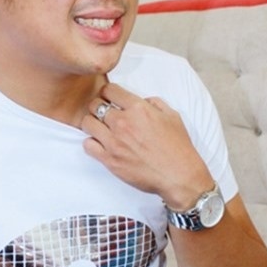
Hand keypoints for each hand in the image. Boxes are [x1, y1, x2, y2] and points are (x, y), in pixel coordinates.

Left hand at [81, 83, 212, 209]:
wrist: (179, 176)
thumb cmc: (178, 147)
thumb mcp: (172, 116)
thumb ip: (154, 103)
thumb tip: (141, 100)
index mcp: (138, 109)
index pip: (109, 90)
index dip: (108, 92)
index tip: (109, 98)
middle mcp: (123, 122)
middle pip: (94, 105)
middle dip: (98, 107)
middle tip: (103, 114)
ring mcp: (114, 142)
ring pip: (87, 123)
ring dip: (92, 124)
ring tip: (100, 129)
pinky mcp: (110, 160)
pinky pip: (87, 145)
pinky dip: (91, 143)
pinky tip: (100, 145)